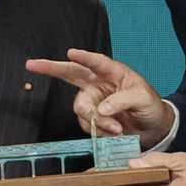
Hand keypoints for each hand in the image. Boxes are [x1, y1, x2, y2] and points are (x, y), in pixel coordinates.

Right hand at [24, 48, 174, 148]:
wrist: (153, 128)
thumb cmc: (150, 106)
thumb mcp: (143, 99)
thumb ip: (123, 101)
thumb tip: (101, 110)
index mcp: (113, 72)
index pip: (96, 62)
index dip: (83, 57)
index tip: (70, 52)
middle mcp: (98, 83)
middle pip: (70, 73)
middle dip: (50, 68)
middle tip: (32, 64)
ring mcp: (93, 101)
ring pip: (81, 109)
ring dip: (96, 121)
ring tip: (117, 129)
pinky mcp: (92, 118)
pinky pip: (86, 124)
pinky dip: (98, 131)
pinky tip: (113, 133)